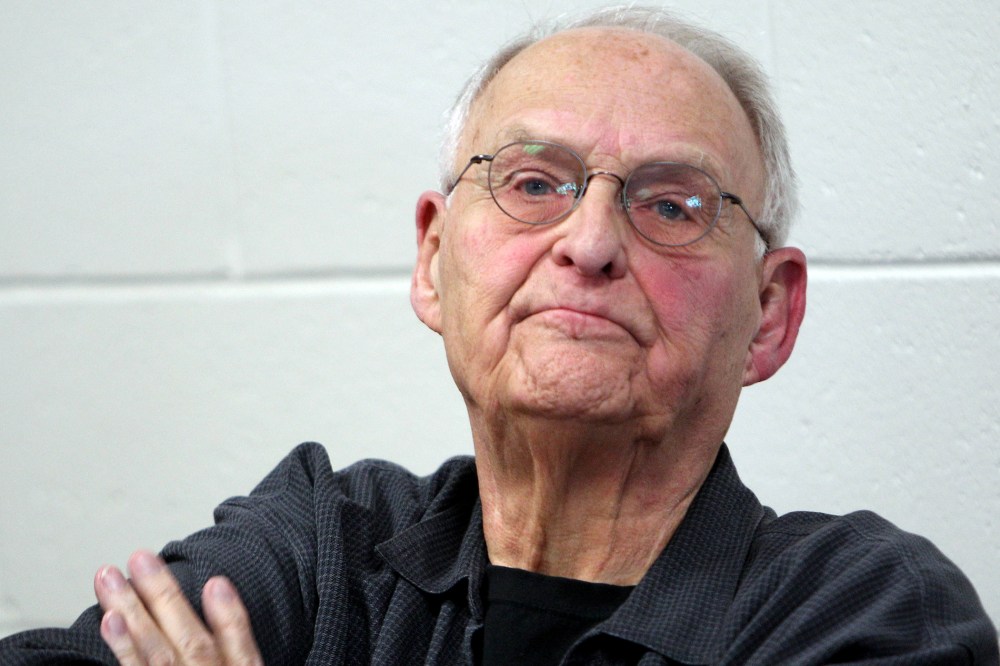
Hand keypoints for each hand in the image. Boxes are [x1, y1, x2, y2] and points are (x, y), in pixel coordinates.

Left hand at [94, 550, 262, 664]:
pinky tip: (110, 621)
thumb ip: (235, 650)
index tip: (217, 583)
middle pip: (192, 643)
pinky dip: (124, 648)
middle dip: (165, 597)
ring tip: (109, 579)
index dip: (231, 616)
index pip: (242, 650)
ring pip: (158, 654)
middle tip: (141, 559)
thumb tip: (225, 599)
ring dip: (133, 612)